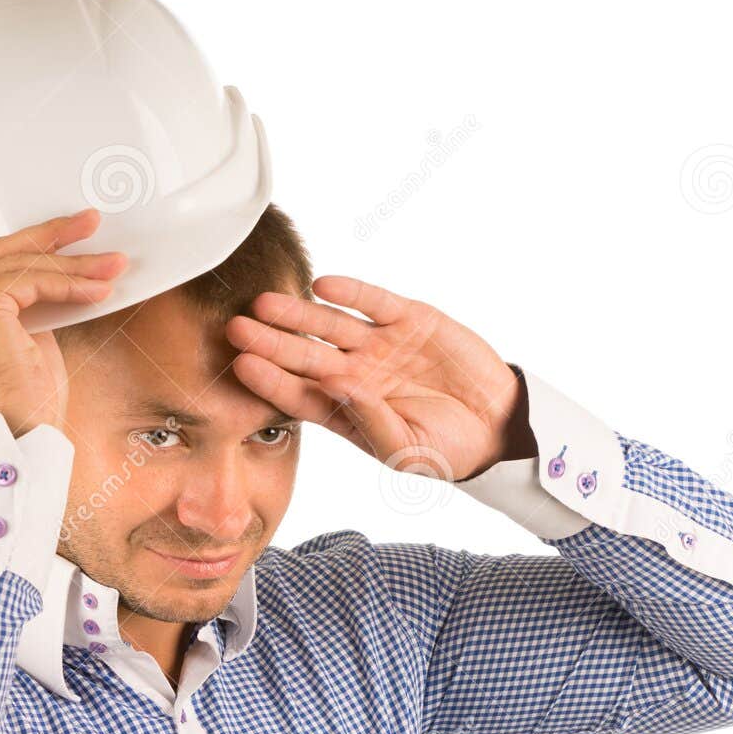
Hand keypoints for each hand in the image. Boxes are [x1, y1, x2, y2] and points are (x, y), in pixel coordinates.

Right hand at [0, 159, 127, 432]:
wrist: (17, 446)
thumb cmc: (22, 414)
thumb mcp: (17, 348)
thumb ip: (16, 310)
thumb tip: (46, 284)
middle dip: (43, 232)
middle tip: (82, 220)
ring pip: (17, 262)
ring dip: (73, 260)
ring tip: (111, 260)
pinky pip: (31, 279)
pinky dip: (70, 281)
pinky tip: (98, 286)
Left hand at [223, 276, 532, 480]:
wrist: (496, 425)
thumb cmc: (447, 449)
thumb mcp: (406, 449)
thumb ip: (369, 420)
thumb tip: (336, 385)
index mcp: (346, 411)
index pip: (298, 395)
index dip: (270, 380)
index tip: (242, 367)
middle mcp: (354, 375)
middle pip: (304, 355)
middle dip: (271, 342)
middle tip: (236, 328)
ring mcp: (378, 345)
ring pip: (330, 325)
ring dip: (299, 313)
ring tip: (266, 302)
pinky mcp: (408, 319)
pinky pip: (372, 302)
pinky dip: (350, 293)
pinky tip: (323, 284)